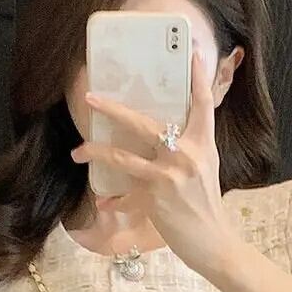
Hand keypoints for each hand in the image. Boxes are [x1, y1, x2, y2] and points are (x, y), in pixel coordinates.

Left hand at [70, 48, 240, 275]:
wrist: (214, 241)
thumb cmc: (206, 205)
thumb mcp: (204, 169)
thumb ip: (187, 149)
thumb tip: (167, 133)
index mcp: (202, 143)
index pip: (203, 104)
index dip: (198, 77)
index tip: (191, 50)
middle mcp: (187, 154)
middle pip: (143, 124)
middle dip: (113, 110)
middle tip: (90, 97)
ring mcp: (170, 176)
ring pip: (124, 158)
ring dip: (96, 153)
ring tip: (78, 151)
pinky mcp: (156, 198)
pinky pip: (126, 196)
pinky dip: (114, 201)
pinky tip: (103, 204)